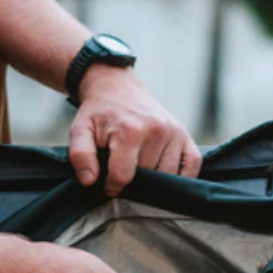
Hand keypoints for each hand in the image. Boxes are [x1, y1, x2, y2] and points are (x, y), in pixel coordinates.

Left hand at [68, 67, 202, 196]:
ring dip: (156, 177)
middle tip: (124, 167)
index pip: (124, 176)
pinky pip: (193, 163)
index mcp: (129, 132)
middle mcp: (155, 131)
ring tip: (141, 165)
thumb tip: (89, 180)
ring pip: (169, 175)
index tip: (108, 182)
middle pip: (148, 177)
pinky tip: (169, 173)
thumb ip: (80, 155)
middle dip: (134, 179)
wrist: (117, 87)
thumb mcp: (80, 129)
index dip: (113, 185)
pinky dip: (185, 174)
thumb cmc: (98, 112)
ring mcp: (173, 132)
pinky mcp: (184, 132)